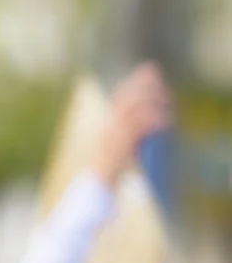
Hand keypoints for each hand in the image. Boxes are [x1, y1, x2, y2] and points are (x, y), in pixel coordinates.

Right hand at [90, 63, 171, 187]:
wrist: (94, 189)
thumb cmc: (107, 173)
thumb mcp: (119, 149)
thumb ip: (131, 135)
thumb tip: (150, 124)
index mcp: (105, 127)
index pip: (119, 99)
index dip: (134, 84)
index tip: (148, 74)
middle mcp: (107, 128)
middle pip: (126, 98)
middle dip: (142, 84)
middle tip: (156, 73)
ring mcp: (113, 136)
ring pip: (133, 109)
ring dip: (151, 101)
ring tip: (167, 101)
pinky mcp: (121, 146)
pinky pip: (139, 127)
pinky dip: (154, 120)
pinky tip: (166, 121)